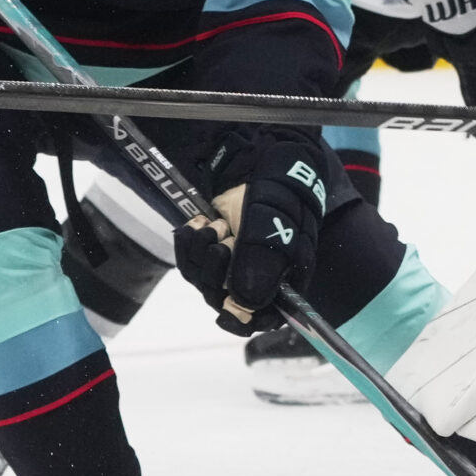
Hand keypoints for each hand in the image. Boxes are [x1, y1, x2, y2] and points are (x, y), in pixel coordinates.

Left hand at [173, 128, 329, 332]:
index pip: (267, 315)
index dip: (246, 317)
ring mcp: (235, 264)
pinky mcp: (213, 250)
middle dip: (217, 273)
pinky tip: (197, 226)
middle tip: (222, 240)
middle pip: (229, 301)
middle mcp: (261, 276)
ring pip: (206, 283)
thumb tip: (244, 303)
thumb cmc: (278, 189)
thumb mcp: (273, 222)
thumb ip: (262, 261)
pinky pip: (192, 264)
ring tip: (212, 226)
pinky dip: (189, 246)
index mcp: (286, 276)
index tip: (228, 308)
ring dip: (201, 255)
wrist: (257, 158)